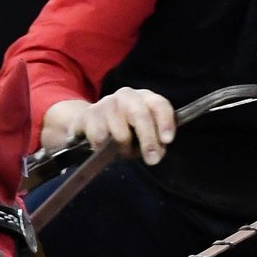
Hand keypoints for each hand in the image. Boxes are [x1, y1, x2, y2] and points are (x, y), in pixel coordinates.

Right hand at [40, 88, 176, 164]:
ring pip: (120, 132)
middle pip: (140, 115)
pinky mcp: (89, 114)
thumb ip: (155, 142)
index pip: (159, 105)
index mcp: (145, 98)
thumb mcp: (144, 133)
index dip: (165, 123)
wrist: (91, 121)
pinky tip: (103, 147)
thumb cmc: (125, 129)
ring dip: (123, 148)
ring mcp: (107, 103)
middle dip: (148, 140)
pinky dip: (103, 149)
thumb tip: (156, 154)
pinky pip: (99, 138)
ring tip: (121, 150)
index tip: (167, 141)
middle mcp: (127, 95)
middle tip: (152, 160)